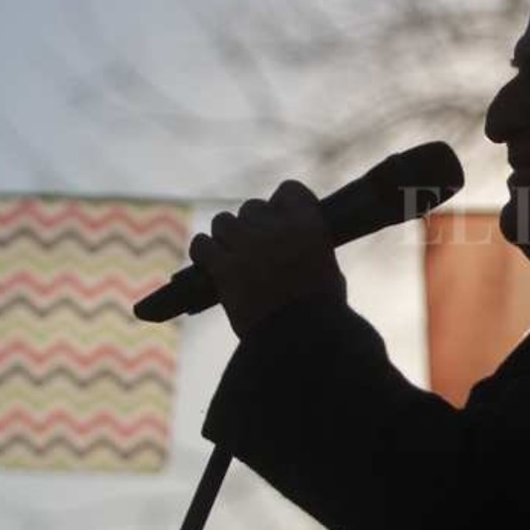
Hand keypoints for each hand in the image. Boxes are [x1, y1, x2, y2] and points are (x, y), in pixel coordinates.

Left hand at [188, 180, 346, 336]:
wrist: (299, 339)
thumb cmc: (322, 311)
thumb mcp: (328, 269)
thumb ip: (309, 247)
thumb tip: (295, 246)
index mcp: (308, 224)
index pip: (289, 190)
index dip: (282, 203)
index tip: (280, 216)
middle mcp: (275, 227)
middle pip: (251, 207)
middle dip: (251, 224)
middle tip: (254, 246)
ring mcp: (247, 245)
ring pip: (222, 221)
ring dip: (226, 236)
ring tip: (231, 254)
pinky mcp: (223, 266)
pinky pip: (201, 244)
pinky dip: (204, 252)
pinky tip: (211, 263)